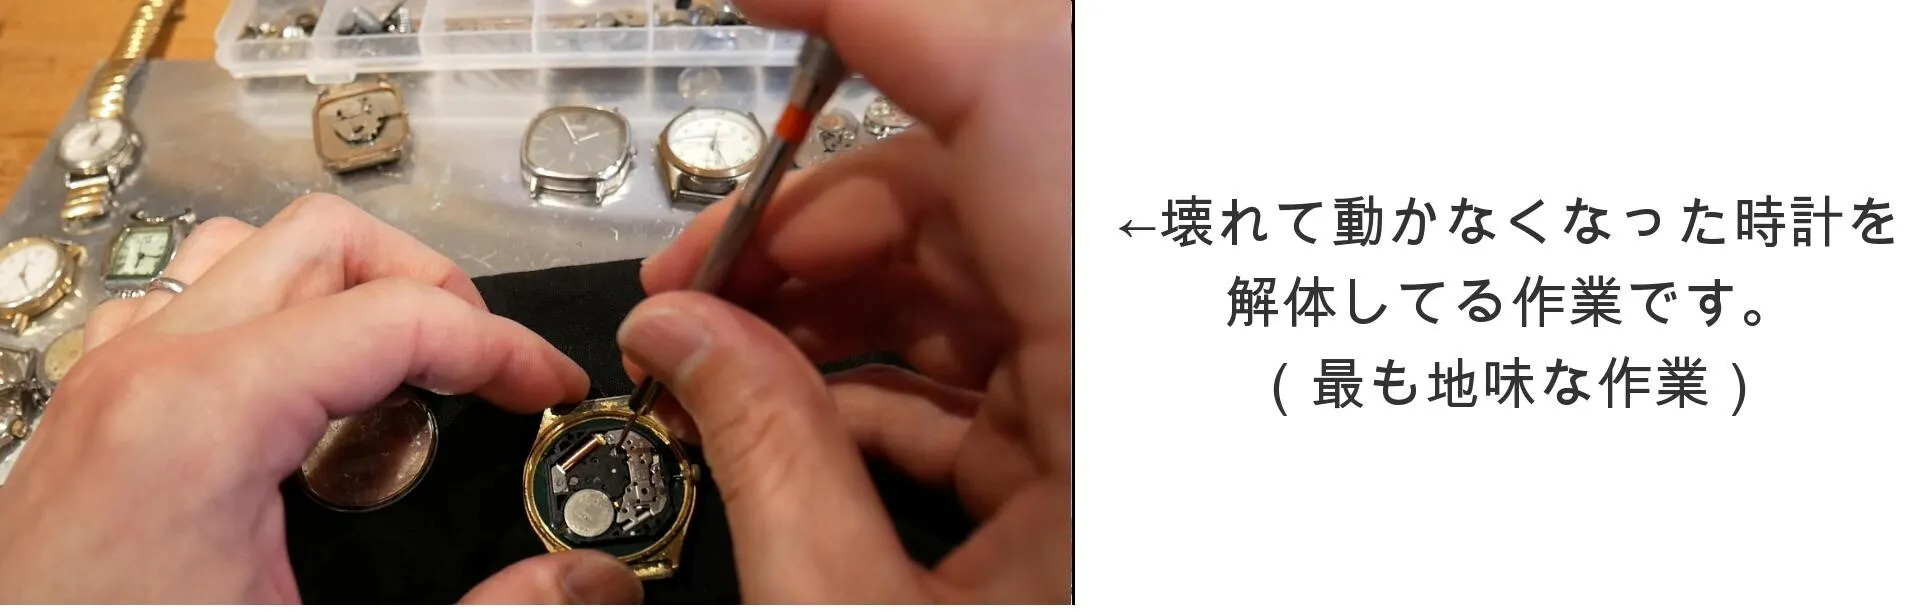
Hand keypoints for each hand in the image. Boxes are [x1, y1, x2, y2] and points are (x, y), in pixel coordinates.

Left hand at [0, 196, 640, 603]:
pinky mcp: (88, 418)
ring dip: (342, 290)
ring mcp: (105, 386)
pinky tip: (302, 406)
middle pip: (323, 242)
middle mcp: (144, 375)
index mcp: (204, 418)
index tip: (550, 391)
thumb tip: (585, 584)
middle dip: (430, 290)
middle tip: (487, 368)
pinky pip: (182, 308)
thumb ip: (484, 610)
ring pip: (246, 254)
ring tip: (403, 368)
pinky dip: (263, 320)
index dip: (503, 348)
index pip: (396, 314)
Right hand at [616, 0, 1069, 602]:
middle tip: (686, 290)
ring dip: (832, 286)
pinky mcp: (1105, 433)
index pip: (1014, 96)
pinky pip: (992, 342)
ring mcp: (1126, 387)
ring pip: (973, 259)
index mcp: (1120, 368)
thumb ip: (772, 469)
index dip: (876, 16)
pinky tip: (794, 407)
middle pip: (969, 184)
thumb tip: (678, 338)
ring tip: (720, 352)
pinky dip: (885, 356)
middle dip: (805, 215)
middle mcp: (1141, 348)